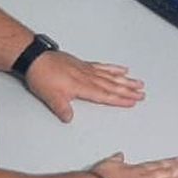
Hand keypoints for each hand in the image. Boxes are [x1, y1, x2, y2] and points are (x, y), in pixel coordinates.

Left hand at [25, 51, 145, 121]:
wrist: (35, 59)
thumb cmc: (42, 76)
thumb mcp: (50, 97)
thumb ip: (62, 108)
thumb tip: (69, 118)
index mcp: (82, 86)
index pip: (105, 95)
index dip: (120, 99)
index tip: (133, 102)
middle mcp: (87, 77)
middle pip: (113, 85)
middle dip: (128, 91)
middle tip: (142, 94)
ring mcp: (87, 69)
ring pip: (111, 76)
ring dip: (125, 80)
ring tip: (138, 83)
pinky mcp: (83, 64)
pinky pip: (103, 66)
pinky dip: (113, 68)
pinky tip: (122, 70)